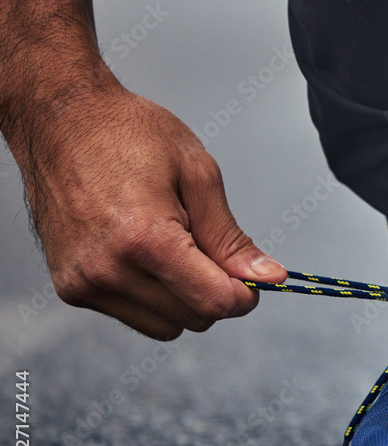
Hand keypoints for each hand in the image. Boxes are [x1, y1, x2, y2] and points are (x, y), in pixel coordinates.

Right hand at [18, 85, 286, 339]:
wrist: (59, 119)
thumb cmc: (127, 134)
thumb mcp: (198, 174)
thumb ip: (231, 237)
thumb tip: (269, 277)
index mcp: (145, 239)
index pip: (215, 301)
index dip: (245, 293)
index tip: (250, 275)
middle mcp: (109, 269)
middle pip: (195, 319)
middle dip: (214, 291)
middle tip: (206, 246)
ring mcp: (85, 283)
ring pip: (166, 326)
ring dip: (183, 299)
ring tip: (171, 246)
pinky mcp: (71, 289)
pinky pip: (134, 316)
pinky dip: (152, 296)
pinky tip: (143, 253)